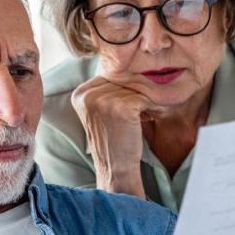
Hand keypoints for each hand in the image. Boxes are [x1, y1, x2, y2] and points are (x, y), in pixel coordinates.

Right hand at [71, 74, 163, 196]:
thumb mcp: (102, 111)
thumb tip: (129, 65)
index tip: (135, 101)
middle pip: (123, 79)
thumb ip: (107, 89)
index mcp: (80, 94)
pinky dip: (154, 105)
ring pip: (136, 87)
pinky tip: (153, 115)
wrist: (116, 168)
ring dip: (148, 98)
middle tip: (149, 105)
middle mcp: (88, 95)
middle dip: (139, 91)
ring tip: (151, 111)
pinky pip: (145, 97)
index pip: (110, 76)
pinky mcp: (120, 107)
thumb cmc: (114, 140)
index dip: (126, 86)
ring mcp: (103, 100)